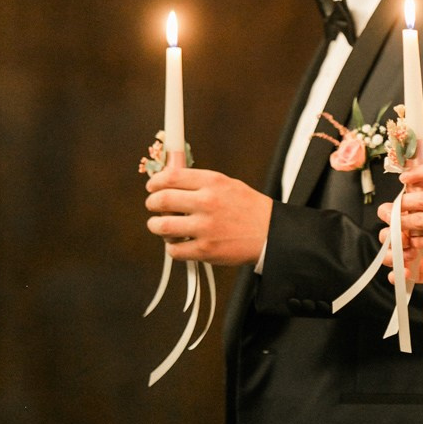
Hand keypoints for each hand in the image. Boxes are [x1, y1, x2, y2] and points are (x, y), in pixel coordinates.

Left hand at [145, 168, 271, 266]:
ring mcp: (205, 227)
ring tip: (162, 226)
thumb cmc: (249, 208)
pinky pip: (173, 250)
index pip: (170, 176)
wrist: (270, 233)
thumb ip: (198, 180)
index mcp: (212, 182)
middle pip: (161, 200)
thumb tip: (171, 174)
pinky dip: (172, 247)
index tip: (153, 186)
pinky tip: (179, 243)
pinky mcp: (205, 250)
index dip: (155, 182)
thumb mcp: (227, 184)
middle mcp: (207, 202)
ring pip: (162, 226)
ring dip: (156, 226)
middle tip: (153, 205)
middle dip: (152, 203)